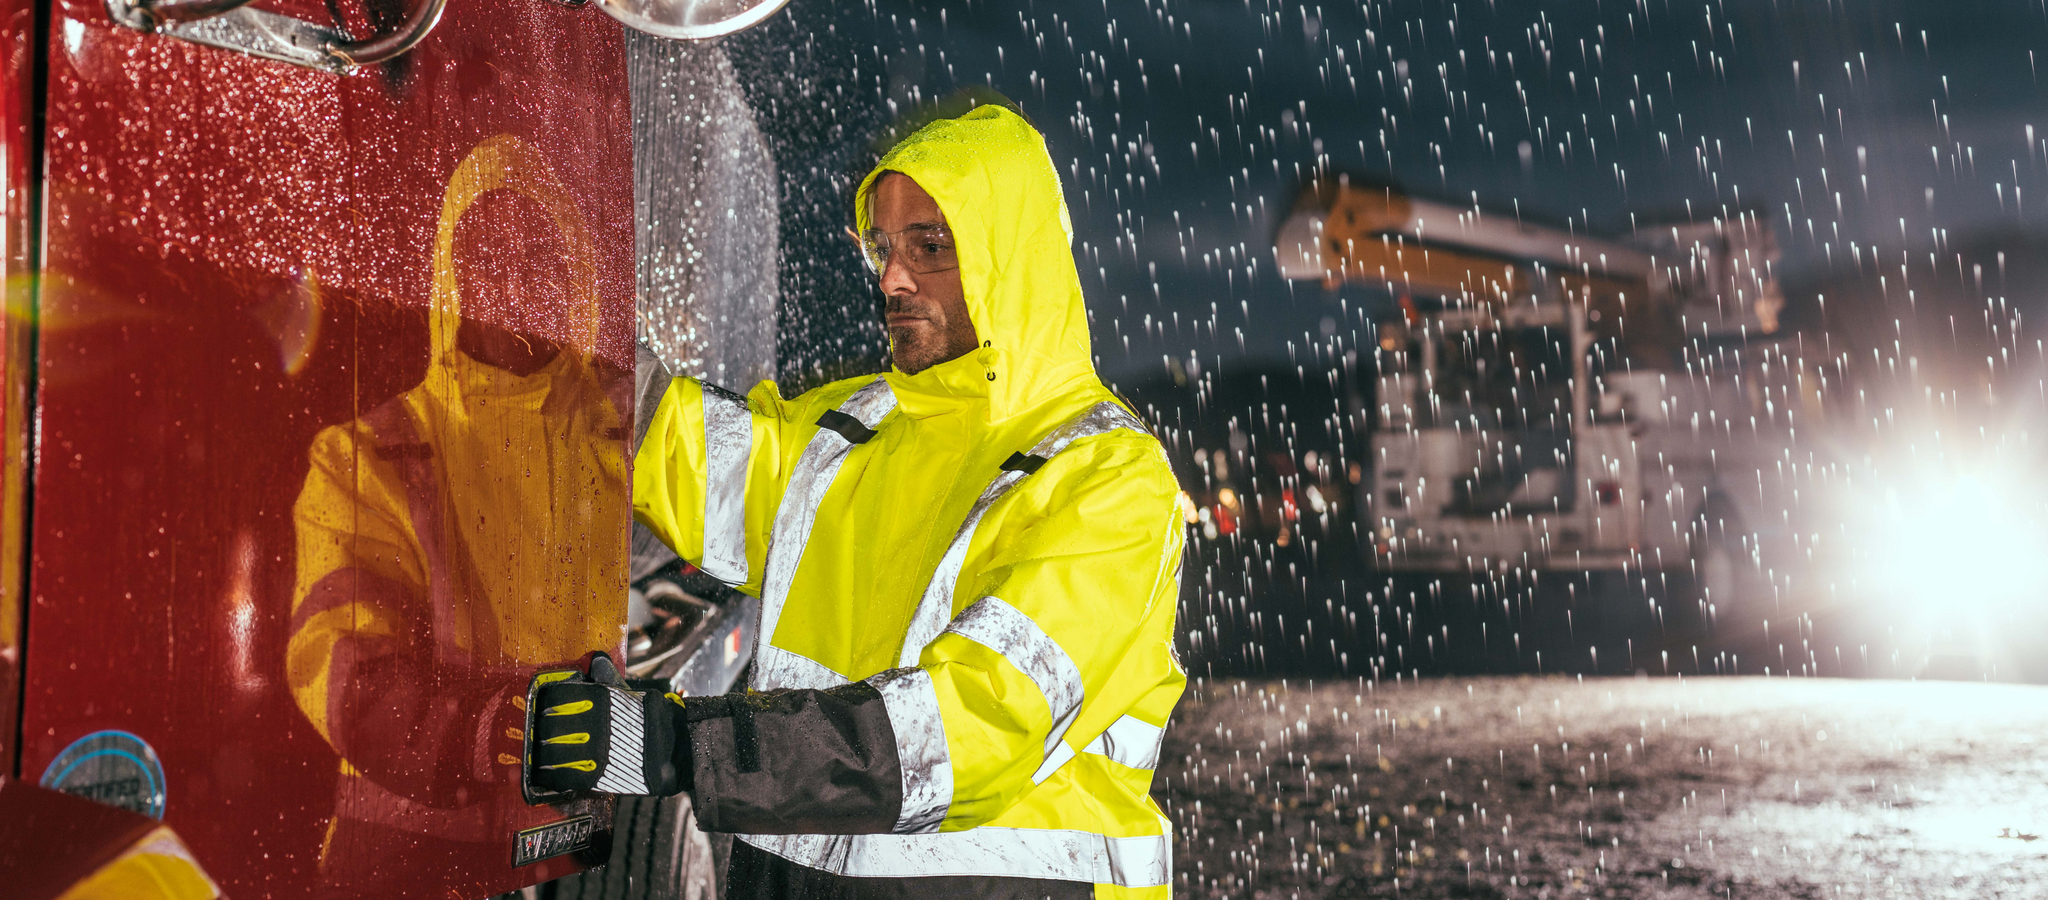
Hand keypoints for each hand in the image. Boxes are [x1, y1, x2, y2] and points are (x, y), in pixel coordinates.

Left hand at [527, 666, 688, 796]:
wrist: (670, 749)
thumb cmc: (647, 719)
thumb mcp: (627, 693)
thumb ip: (607, 678)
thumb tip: (597, 659)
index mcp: (598, 699)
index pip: (556, 698)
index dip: (546, 704)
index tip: (544, 708)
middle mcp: (591, 722)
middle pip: (548, 725)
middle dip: (541, 730)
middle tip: (539, 733)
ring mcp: (591, 750)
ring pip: (550, 752)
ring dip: (542, 754)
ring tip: (541, 755)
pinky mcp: (593, 775)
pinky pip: (561, 776)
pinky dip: (550, 776)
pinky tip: (548, 774)